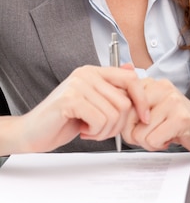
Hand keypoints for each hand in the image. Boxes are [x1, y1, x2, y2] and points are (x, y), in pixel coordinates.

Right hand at [9, 65, 148, 153]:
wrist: (31, 133)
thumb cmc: (63, 120)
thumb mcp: (93, 104)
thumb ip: (111, 90)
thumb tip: (133, 70)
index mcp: (94, 72)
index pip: (130, 78)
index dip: (141, 99)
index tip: (144, 117)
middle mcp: (87, 73)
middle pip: (125, 102)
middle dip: (117, 125)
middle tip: (99, 130)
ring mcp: (78, 84)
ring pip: (114, 114)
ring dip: (104, 131)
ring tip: (88, 129)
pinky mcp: (71, 99)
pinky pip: (100, 120)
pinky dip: (94, 132)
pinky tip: (81, 130)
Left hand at [121, 78, 189, 153]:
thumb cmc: (178, 121)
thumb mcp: (152, 109)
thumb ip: (133, 105)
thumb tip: (111, 103)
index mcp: (152, 83)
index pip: (122, 103)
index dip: (125, 121)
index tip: (137, 125)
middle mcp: (162, 87)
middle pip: (128, 118)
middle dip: (135, 134)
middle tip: (151, 133)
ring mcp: (172, 101)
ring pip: (140, 132)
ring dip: (150, 142)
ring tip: (163, 134)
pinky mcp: (181, 117)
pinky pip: (154, 139)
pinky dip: (160, 145)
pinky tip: (170, 138)